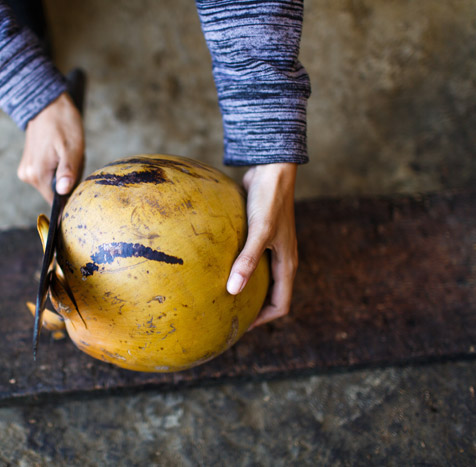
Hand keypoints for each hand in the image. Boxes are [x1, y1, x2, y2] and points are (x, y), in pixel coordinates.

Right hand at [18, 92, 84, 202]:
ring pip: (51, 184)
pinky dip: (56, 168)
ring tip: (65, 154)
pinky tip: (59, 153)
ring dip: (63, 174)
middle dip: (67, 181)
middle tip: (72, 160)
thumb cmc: (62, 123)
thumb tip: (63, 192)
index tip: (77, 179)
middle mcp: (28, 176)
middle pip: (54, 193)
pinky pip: (46, 175)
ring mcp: (26, 171)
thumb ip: (68, 172)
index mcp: (37, 174)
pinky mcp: (28, 165)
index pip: (55, 201)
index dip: (70, 195)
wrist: (47, 105)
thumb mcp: (72, 148)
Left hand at [227, 163, 298, 329]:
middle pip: (270, 294)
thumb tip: (233, 291)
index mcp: (287, 264)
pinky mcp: (258, 236)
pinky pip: (248, 259)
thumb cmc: (269, 200)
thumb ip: (247, 261)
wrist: (271, 170)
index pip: (281, 305)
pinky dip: (236, 267)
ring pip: (259, 277)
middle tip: (228, 315)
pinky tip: (213, 265)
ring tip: (218, 295)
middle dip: (253, 308)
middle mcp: (281, 259)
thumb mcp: (259, 232)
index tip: (241, 326)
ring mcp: (270, 247)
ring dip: (244, 287)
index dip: (263, 320)